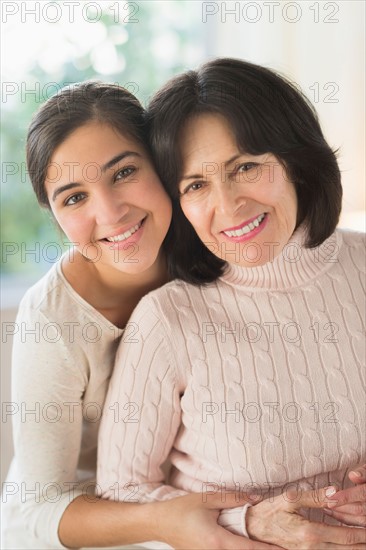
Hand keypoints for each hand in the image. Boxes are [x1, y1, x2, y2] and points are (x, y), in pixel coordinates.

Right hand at [156, 491, 280, 548]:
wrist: (159, 523)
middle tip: (281, 546)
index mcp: (217, 541)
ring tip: (267, 545)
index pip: (250, 549)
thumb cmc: (181, 509)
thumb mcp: (207, 499)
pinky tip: (246, 543)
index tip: (285, 548)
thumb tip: (256, 499)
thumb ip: (233, 499)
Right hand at [246, 486, 365, 548]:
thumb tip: (335, 492)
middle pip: (348, 549)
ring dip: (354, 547)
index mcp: (310, 532)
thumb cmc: (270, 512)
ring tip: (363, 540)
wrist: (252, 528)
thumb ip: (315, 496)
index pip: (346, 536)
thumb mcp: (290, 499)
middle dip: (362, 542)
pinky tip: (346, 543)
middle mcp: (312, 547)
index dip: (362, 532)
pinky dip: (341, 548)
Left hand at [324, 465, 365, 526]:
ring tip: (326, 509)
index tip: (330, 498)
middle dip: (341, 507)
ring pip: (361, 521)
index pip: (363, 493)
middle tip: (323, 504)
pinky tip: (336, 516)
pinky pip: (362, 525)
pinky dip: (348, 521)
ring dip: (342, 516)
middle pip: (361, 509)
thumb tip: (353, 476)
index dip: (346, 496)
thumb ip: (364, 472)